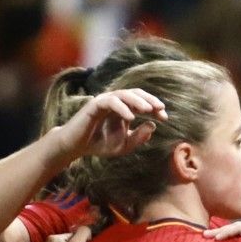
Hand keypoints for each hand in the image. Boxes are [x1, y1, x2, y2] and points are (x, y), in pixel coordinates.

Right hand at [50, 89, 165, 160]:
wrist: (75, 147)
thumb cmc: (99, 144)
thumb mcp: (123, 145)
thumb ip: (138, 138)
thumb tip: (153, 125)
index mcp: (124, 109)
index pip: (142, 102)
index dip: (154, 107)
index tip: (165, 117)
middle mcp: (115, 102)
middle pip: (135, 93)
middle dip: (149, 100)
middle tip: (161, 108)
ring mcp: (104, 101)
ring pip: (123, 94)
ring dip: (137, 100)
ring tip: (149, 110)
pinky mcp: (94, 105)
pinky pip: (110, 102)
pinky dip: (122, 108)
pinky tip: (131, 118)